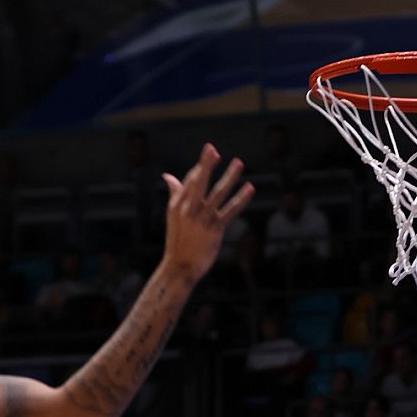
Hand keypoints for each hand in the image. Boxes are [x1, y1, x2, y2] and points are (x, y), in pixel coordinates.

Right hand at [161, 144, 254, 280]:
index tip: (211, 151)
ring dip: (229, 177)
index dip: (201, 166)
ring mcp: (201, 220)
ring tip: (238, 163)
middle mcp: (188, 210)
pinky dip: (240, 199)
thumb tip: (167, 175)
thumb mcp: (173, 216)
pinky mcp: (214, 230)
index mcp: (177, 205)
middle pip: (199, 183)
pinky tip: (249, 188)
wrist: (179, 267)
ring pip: (217, 194)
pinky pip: (230, 210)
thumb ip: (174, 193)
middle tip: (214, 150)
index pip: (190, 180)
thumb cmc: (178, 240)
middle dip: (207, 165)